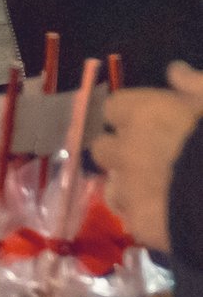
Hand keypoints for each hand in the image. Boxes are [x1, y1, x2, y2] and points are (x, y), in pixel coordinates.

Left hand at [90, 65, 202, 251]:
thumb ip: (195, 85)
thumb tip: (174, 71)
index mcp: (144, 114)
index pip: (113, 107)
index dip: (129, 116)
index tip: (148, 123)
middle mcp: (126, 149)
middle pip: (102, 147)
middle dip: (121, 152)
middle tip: (152, 160)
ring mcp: (129, 189)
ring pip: (111, 186)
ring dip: (128, 187)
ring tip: (159, 193)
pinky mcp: (140, 225)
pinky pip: (130, 219)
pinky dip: (144, 218)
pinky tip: (167, 218)